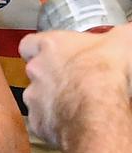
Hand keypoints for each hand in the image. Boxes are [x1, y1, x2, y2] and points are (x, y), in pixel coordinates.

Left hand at [20, 27, 131, 146]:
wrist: (99, 110)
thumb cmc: (105, 73)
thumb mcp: (123, 41)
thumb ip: (122, 34)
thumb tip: (130, 30)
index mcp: (50, 46)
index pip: (30, 44)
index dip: (40, 49)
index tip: (52, 53)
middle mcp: (36, 70)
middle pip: (34, 70)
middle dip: (50, 75)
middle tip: (74, 79)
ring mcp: (35, 97)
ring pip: (36, 97)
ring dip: (52, 98)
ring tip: (77, 101)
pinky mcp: (39, 122)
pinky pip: (43, 121)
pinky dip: (55, 122)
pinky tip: (74, 120)